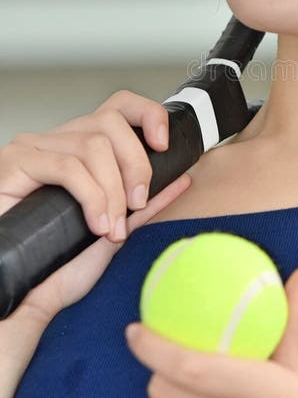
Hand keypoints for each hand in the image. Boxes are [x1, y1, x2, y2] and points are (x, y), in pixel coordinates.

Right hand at [0, 90, 191, 323]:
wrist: (21, 291)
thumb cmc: (58, 263)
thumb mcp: (114, 227)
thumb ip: (144, 203)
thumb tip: (181, 178)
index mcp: (79, 148)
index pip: (117, 106)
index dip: (148, 115)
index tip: (164, 146)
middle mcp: (55, 140)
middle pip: (110, 121)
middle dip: (136, 163)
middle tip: (137, 204)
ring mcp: (32, 148)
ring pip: (92, 145)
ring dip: (113, 190)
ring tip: (112, 226)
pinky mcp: (15, 163)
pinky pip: (67, 167)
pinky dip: (91, 196)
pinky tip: (96, 224)